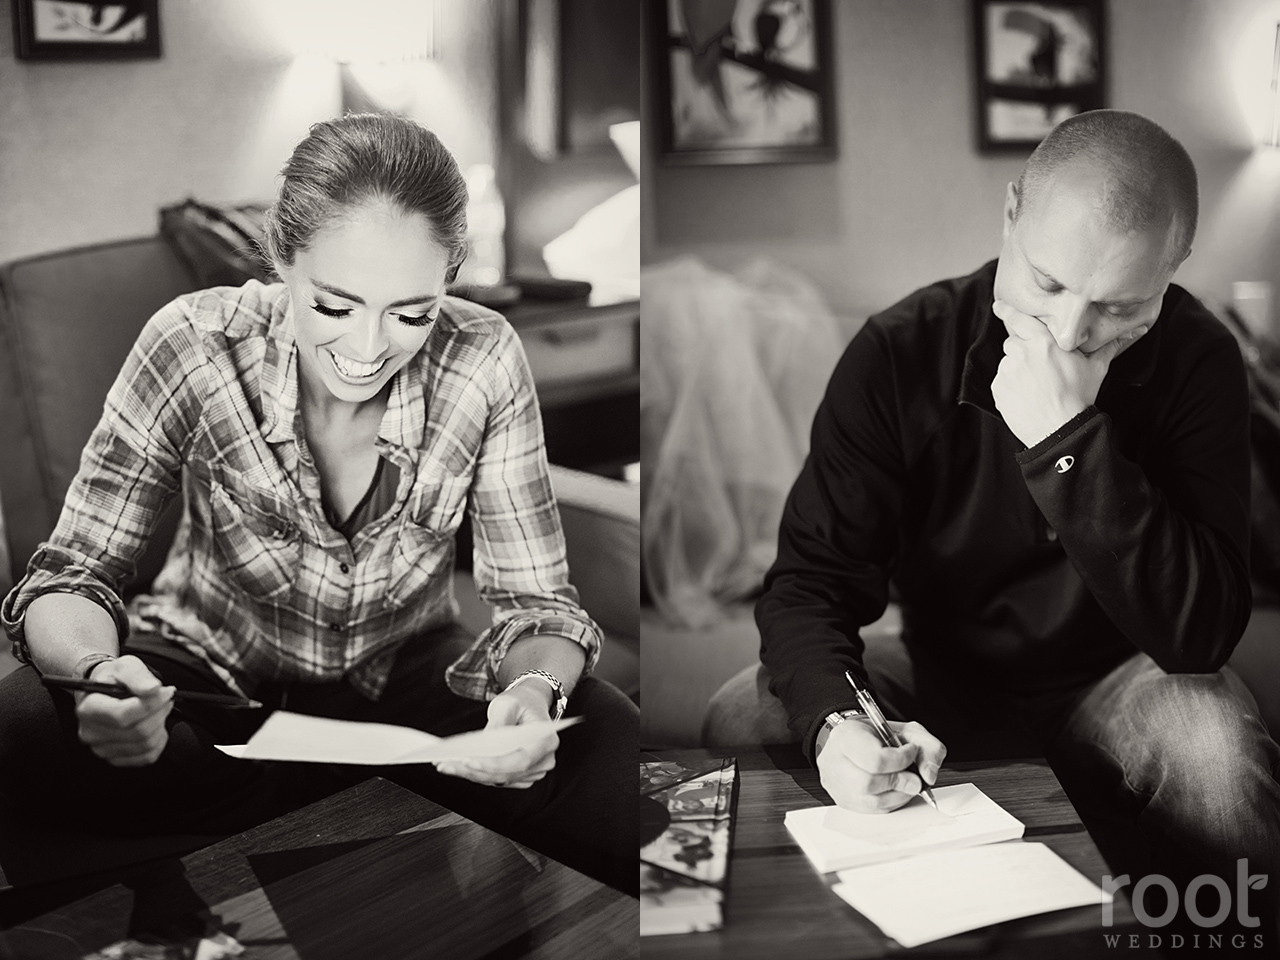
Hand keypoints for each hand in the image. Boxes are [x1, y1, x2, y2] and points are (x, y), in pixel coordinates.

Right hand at [75, 655, 174, 766]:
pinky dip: (158, 740)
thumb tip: (152, 689)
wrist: (103, 689)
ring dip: (160, 724)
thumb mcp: (125, 665)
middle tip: (165, 698)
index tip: (165, 691)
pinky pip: (148, 756)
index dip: (151, 704)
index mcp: (89, 709)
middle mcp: (90, 732)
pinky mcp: (115, 758)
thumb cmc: (113, 678)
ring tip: (158, 709)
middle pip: (138, 731)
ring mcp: (102, 748)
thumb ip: (137, 675)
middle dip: (159, 712)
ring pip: (146, 744)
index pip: (123, 715)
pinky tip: (154, 725)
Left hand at [435, 682, 558, 788]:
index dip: (494, 765)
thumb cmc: (521, 702)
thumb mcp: (507, 703)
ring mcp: (534, 771)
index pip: (520, 760)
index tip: (468, 761)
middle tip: (447, 764)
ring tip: (447, 765)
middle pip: (506, 774)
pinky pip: (497, 779)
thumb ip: (497, 723)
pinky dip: (477, 774)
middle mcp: (544, 760)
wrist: (530, 704)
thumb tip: (483, 743)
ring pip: (499, 780)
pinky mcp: (521, 776)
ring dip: (471, 775)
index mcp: (546, 741)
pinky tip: (458, 767)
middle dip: (474, 771)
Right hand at [817, 717, 946, 813]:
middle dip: (899, 782)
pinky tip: (894, 790)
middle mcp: (834, 760)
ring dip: (898, 795)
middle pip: (868, 783)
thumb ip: (927, 746)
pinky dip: (890, 803)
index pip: (874, 759)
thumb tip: (929, 774)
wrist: (855, 740)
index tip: (910, 752)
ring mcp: (836, 783)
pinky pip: (871, 810)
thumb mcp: (906, 729)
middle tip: (913, 777)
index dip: (900, 760)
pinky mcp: (843, 800)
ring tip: (905, 783)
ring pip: (871, 801)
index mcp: (846, 736)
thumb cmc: (877, 735)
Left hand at [991, 299, 1146, 447]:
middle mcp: (1022, 352)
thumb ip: (1109, 345)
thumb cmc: (1079, 397)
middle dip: (1023, 350)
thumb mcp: (1096, 367)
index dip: (1007, 311)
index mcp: (1044, 341)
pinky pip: (1001, 381)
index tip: (999, 306)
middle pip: (1014, 341)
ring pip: (1008, 362)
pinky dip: (1010, 386)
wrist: (1060, 429)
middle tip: (1040, 368)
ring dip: (1017, 369)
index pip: (1019, 319)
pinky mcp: (998, 388)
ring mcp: (1008, 370)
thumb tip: (1137, 329)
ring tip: (1036, 386)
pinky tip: (1027, 396)